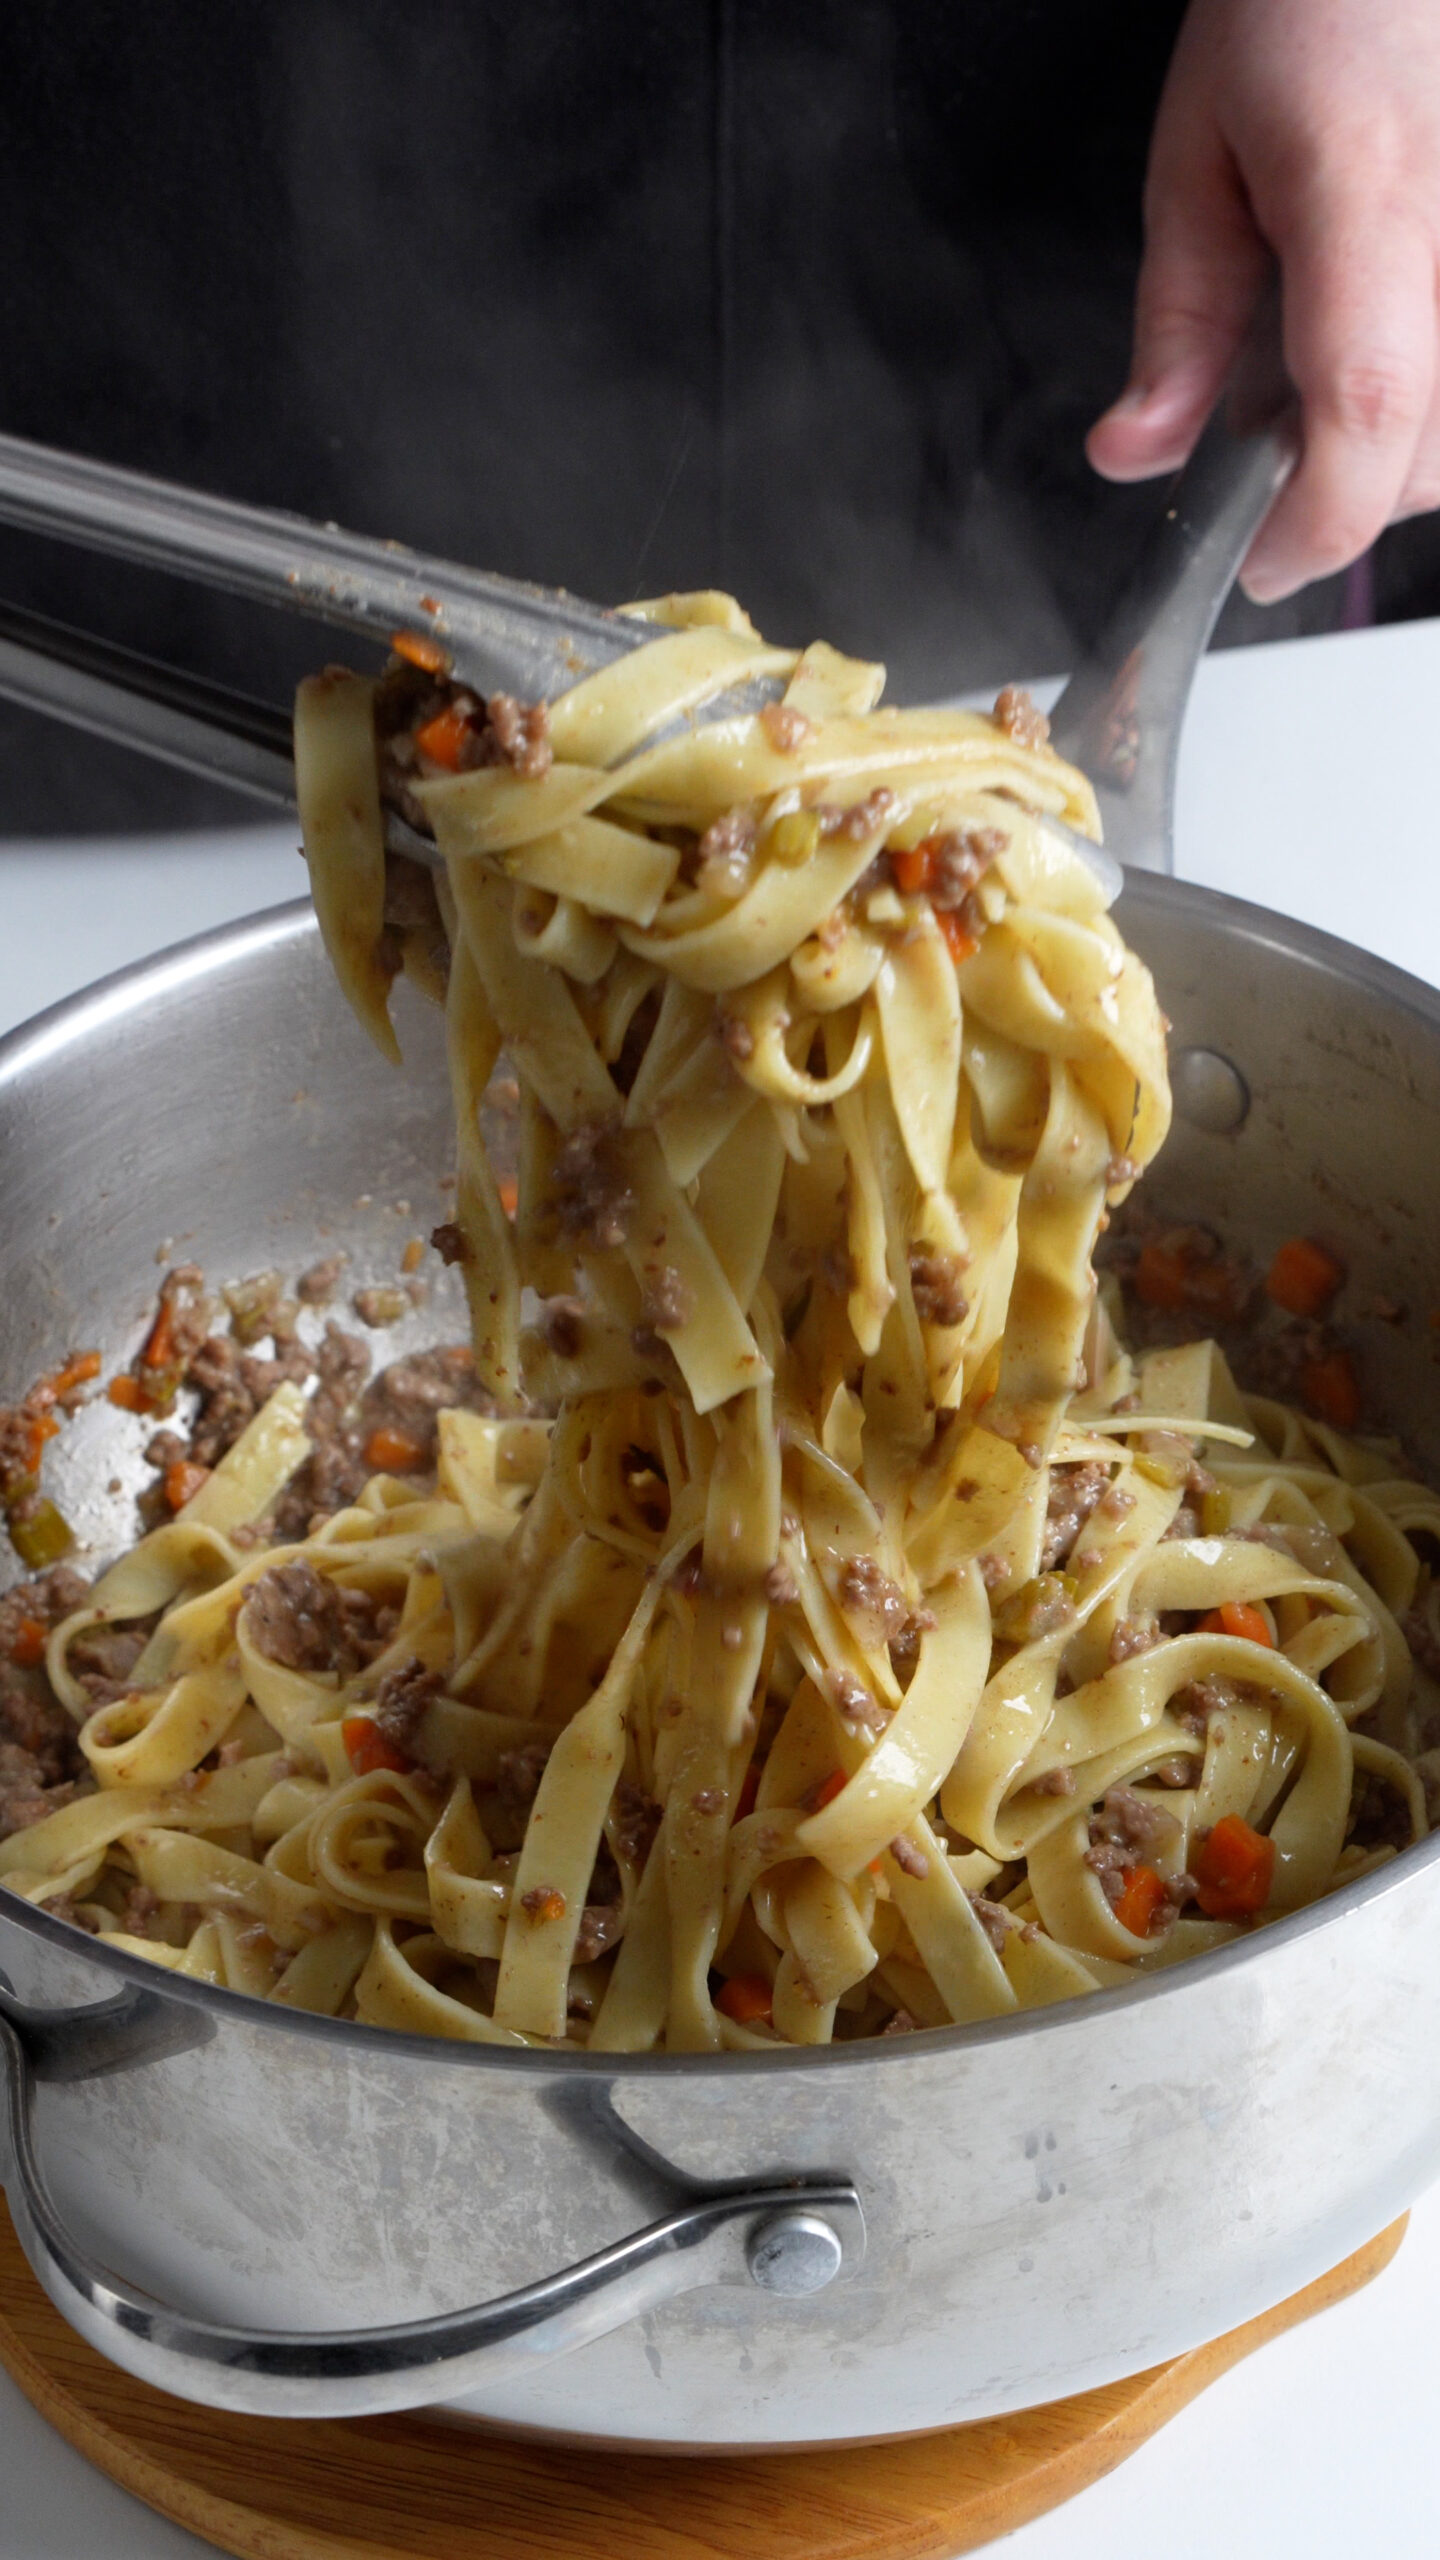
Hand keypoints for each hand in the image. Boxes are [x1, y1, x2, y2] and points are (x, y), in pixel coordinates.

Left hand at [1086, 0, 1439, 601]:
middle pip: (1429, 452)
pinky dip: (1435, 408)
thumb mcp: (1199, 149)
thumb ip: (1177, 318)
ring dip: (1402, 454)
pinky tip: (1395, 354)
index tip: (1261, 564)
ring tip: (1339, 375)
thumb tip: (1135, 455)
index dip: (1317, 521)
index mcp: (1366, 189)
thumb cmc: (1312, 3)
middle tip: (1273, 451)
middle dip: (1344, 494)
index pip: (1365, 406)